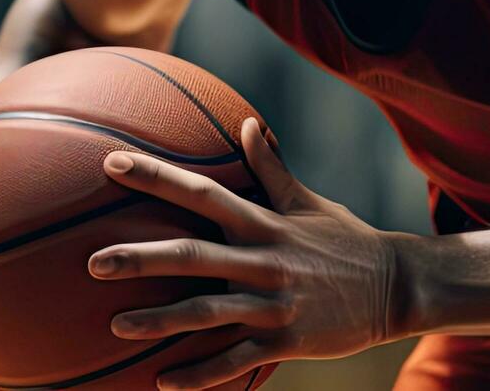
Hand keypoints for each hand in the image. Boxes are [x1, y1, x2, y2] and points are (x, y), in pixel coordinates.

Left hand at [89, 118, 404, 390]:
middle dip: (141, 258)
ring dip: (160, 322)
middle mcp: (264, 261)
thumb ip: (272, 167)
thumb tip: (246, 124)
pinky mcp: (286, 341)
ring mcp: (274, 304)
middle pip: (192, 255)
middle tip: (93, 261)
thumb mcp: (309, 201)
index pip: (202, 192)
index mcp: (264, 223)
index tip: (111, 162)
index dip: (156, 176)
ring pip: (208, 312)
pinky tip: (164, 382)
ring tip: (115, 326)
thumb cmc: (346, 241)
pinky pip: (236, 362)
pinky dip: (200, 375)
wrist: (396, 288)